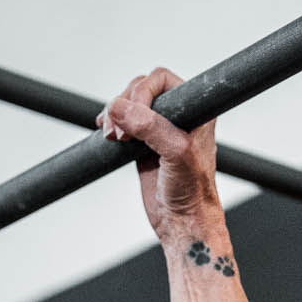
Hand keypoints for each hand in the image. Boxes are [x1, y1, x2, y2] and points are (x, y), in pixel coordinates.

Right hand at [99, 68, 220, 245]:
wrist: (182, 222)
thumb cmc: (192, 192)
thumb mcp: (177, 154)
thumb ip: (150, 127)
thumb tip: (118, 107)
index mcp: (196, 110)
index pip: (161, 80)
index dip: (143, 92)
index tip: (136, 117)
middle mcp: (178, 116)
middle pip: (140, 88)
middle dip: (125, 105)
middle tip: (122, 134)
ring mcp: (159, 129)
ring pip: (129, 104)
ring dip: (115, 115)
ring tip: (114, 138)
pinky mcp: (143, 144)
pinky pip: (122, 122)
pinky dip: (110, 124)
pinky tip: (106, 133)